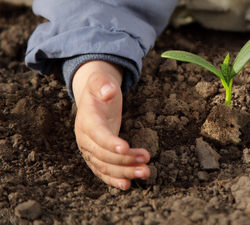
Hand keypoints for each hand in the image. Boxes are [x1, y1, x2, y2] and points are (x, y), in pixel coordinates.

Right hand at [72, 60, 150, 189]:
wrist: (93, 97)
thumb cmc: (100, 88)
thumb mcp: (101, 81)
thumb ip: (102, 84)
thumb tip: (108, 90)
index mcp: (87, 120)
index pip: (97, 134)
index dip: (110, 142)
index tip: (125, 147)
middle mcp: (85, 138)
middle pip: (103, 155)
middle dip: (125, 159)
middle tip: (147, 159)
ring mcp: (90, 150)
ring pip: (105, 166)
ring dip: (125, 172)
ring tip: (145, 172)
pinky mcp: (96, 156)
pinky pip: (103, 172)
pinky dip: (114, 180)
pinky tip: (127, 185)